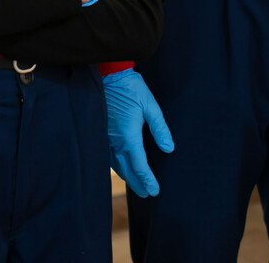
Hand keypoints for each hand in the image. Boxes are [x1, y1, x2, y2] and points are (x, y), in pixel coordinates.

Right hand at [101, 68, 173, 196]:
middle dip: (137, 183)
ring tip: (135, 184)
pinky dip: (116, 166)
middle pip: (126, 170)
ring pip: (115, 165)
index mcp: (129, 136)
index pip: (139, 166)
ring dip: (126, 176)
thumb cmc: (131, 88)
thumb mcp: (150, 105)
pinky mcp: (100, 132)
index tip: (155, 191)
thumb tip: (169, 148)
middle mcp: (115, 141)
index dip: (148, 180)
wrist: (108, 74)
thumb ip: (160, 128)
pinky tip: (120, 166)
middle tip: (146, 194)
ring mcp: (105, 138)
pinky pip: (107, 156)